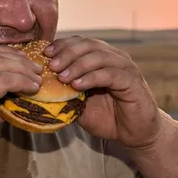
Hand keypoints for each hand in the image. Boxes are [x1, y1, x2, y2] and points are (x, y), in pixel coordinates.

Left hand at [45, 36, 162, 148]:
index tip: (45, 55)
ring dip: (77, 65)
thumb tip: (42, 87)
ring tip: (62, 77)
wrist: (136, 135)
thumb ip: (66, 94)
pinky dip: (91, 77)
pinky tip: (77, 85)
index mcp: (103, 58)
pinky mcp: (132, 82)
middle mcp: (115, 58)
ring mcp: (126, 68)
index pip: (81, 43)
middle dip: (67, 53)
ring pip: (99, 57)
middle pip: (89, 45)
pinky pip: (109, 74)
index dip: (62, 45)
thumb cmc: (109, 118)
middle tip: (52, 65)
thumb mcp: (81, 105)